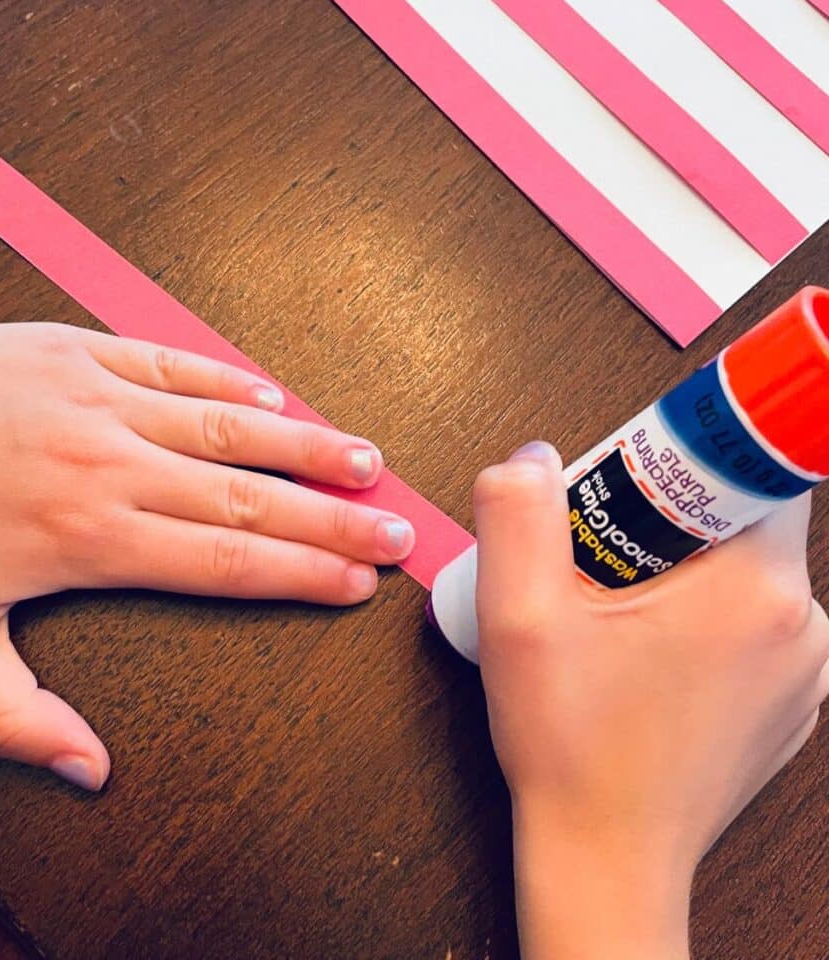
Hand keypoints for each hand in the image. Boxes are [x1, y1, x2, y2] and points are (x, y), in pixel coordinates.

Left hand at [0, 304, 414, 789]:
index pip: (223, 563)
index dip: (300, 575)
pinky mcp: (79, 350)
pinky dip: (229, 381)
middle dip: (332, 521)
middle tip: (398, 529)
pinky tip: (275, 396)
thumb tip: (87, 770)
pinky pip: (171, 363)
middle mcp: (111, 466)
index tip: (356, 584)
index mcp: (89, 539)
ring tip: (367, 462)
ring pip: (227, 428)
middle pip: (247, 499)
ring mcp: (99, 399)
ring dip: (304, 447)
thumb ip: (13, 716)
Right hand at [473, 442, 828, 959]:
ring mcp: (804, 671)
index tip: (624, 485)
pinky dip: (700, 614)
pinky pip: (750, 621)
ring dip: (681, 566)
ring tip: (612, 613)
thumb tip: (535, 459)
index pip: (749, 468)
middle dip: (666, 517)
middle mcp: (802, 626)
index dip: (680, 457)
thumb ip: (517, 513)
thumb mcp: (516, 618)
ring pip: (744, 568)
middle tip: (595, 559)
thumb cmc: (570, 748)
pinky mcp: (789, 700)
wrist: (606, 859)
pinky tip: (641, 654)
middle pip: (740, 516)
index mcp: (751, 591)